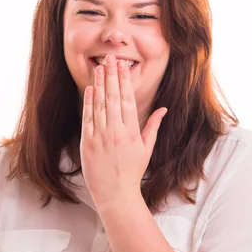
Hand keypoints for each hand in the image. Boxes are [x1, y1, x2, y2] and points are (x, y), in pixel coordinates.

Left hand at [80, 54, 167, 209]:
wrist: (115, 194)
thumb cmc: (132, 172)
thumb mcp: (146, 149)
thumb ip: (153, 126)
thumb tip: (163, 109)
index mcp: (132, 132)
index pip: (128, 100)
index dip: (125, 81)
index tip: (123, 66)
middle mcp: (117, 131)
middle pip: (114, 97)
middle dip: (112, 75)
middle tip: (110, 57)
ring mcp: (101, 136)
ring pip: (100, 104)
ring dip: (100, 84)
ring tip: (99, 67)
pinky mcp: (88, 143)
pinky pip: (88, 118)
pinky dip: (89, 102)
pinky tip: (90, 88)